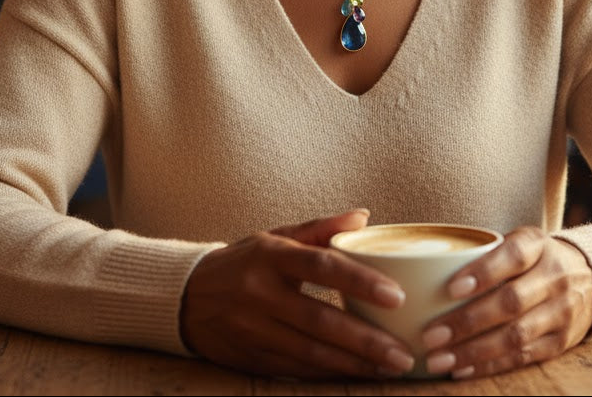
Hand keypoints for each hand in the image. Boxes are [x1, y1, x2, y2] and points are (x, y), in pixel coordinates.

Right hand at [180, 209, 415, 378]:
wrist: (186, 296)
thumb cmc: (244, 261)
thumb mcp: (276, 237)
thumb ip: (321, 228)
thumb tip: (364, 217)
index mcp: (272, 256)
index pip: (323, 266)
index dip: (361, 282)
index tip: (398, 296)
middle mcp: (261, 294)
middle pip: (321, 320)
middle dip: (366, 339)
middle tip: (404, 351)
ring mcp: (254, 330)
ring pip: (312, 352)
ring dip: (355, 363)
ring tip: (391, 367)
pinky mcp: (252, 359)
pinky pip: (298, 369)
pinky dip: (331, 374)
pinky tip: (359, 375)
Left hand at [420, 227, 591, 378]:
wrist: (590, 277)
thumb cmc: (534, 257)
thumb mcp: (519, 240)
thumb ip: (484, 252)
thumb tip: (424, 270)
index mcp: (538, 245)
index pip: (512, 256)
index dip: (482, 272)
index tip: (450, 289)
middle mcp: (554, 277)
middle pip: (510, 302)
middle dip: (468, 322)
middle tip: (431, 335)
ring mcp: (561, 312)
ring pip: (516, 336)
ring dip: (474, 351)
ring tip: (439, 359)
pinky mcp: (562, 342)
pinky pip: (523, 357)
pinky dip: (491, 365)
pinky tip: (463, 369)